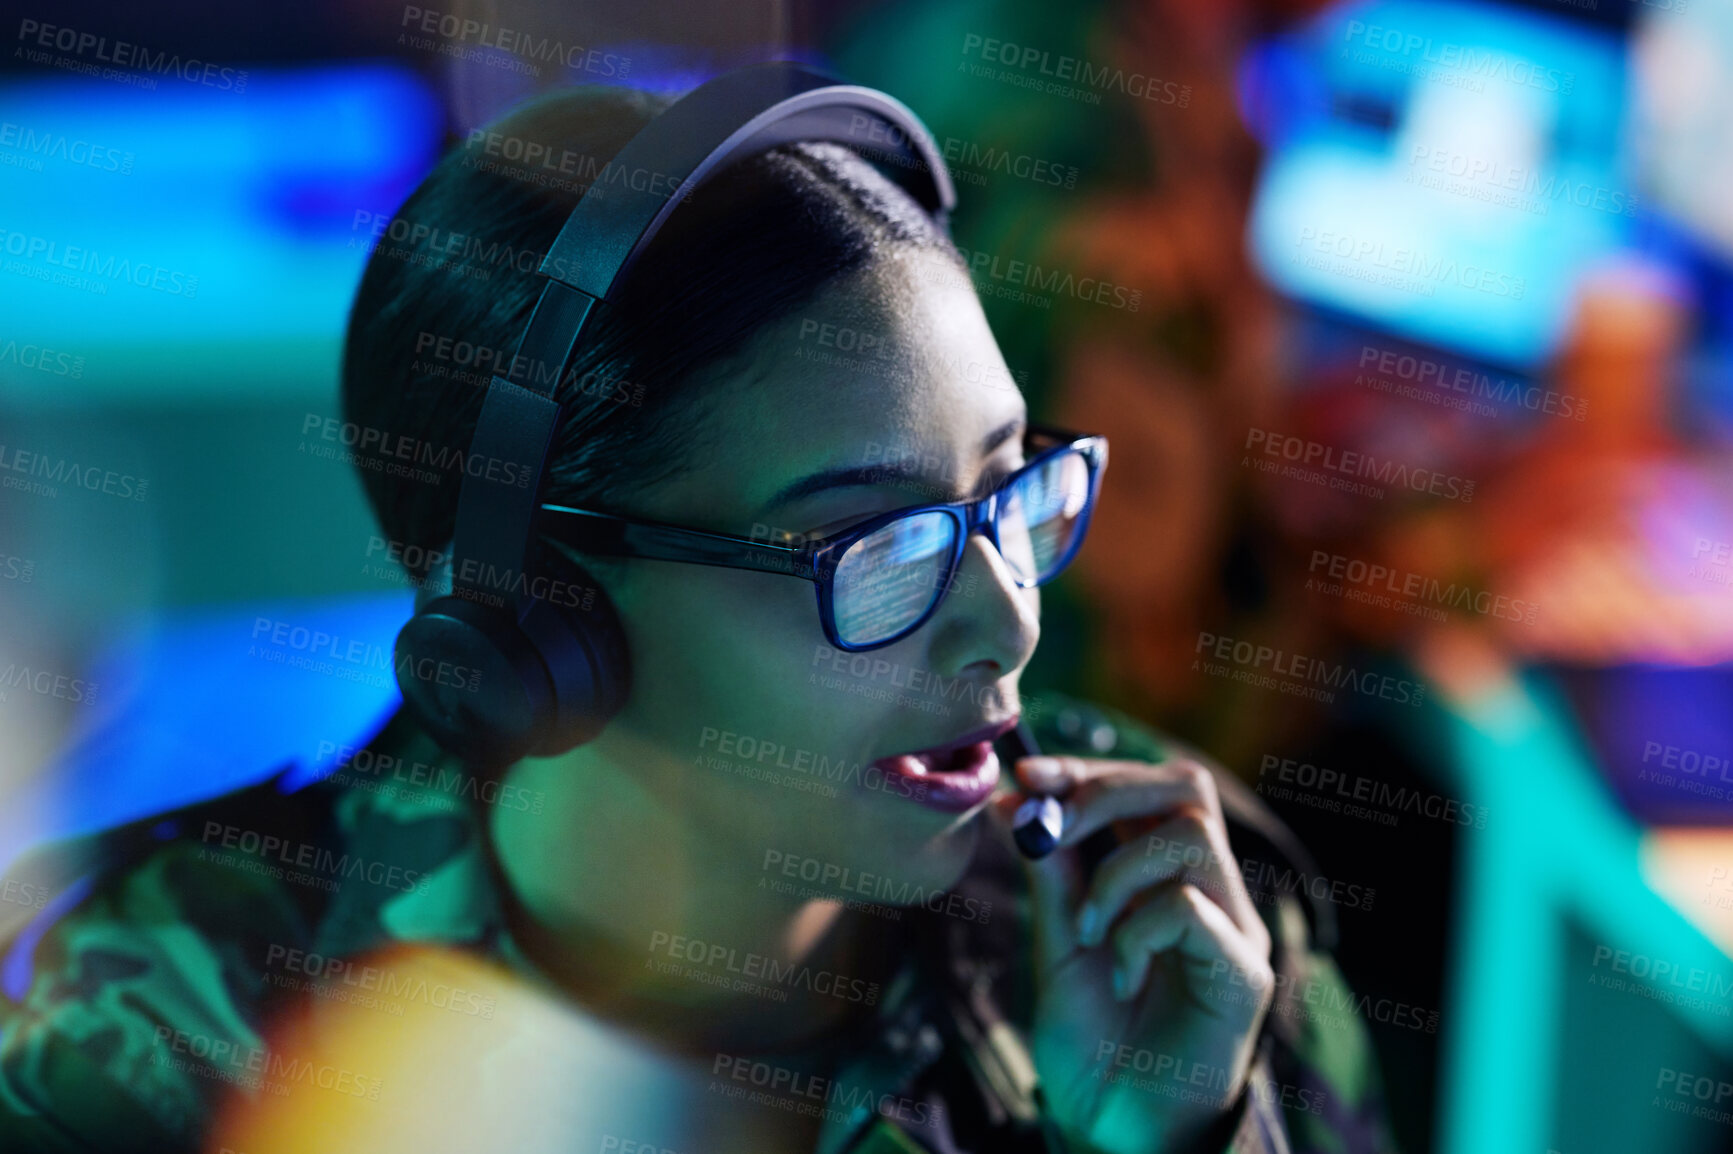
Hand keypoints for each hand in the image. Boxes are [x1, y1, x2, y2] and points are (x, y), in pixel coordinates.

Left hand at [992, 755, 1274, 1153]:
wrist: (1113, 1129)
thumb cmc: (1094, 1042)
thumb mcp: (1058, 944)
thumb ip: (1051, 874)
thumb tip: (1015, 796)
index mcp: (1170, 876)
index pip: (1150, 785)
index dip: (1090, 769)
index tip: (1027, 773)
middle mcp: (1214, 892)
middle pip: (1187, 787)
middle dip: (1105, 793)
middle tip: (1052, 833)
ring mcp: (1235, 930)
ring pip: (1191, 835)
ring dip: (1117, 872)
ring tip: (1090, 932)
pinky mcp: (1243, 974)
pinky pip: (1190, 907)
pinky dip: (1137, 930)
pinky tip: (1120, 978)